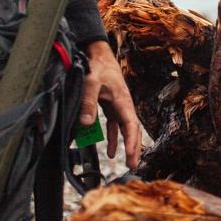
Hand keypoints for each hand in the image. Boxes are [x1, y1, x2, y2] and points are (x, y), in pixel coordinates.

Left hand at [80, 40, 140, 168]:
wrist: (99, 55)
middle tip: (134, 165)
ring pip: (126, 130)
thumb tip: (85, 124)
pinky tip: (112, 152)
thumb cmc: (98, 67)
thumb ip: (88, 103)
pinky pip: (115, 127)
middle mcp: (124, 106)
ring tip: (128, 162)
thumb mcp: (91, 83)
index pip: (131, 126)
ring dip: (127, 146)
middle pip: (133, 131)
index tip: (130, 156)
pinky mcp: (112, 107)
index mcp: (123, 101)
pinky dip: (114, 139)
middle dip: (134, 148)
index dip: (131, 142)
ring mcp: (119, 107)